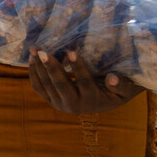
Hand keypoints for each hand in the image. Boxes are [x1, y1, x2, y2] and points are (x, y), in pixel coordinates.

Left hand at [26, 49, 143, 115]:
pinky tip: (31, 60)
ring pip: (47, 86)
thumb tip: (112, 78)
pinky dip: (34, 74)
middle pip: (60, 85)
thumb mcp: (125, 89)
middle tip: (43, 51)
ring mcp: (60, 104)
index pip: (84, 82)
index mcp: (92, 101)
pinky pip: (39, 88)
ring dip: (39, 68)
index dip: (78, 67)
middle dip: (51, 67)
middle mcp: (74, 105)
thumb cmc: (117, 90)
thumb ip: (121, 85)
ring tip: (34, 51)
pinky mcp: (52, 100)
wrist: (105, 101)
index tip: (72, 51)